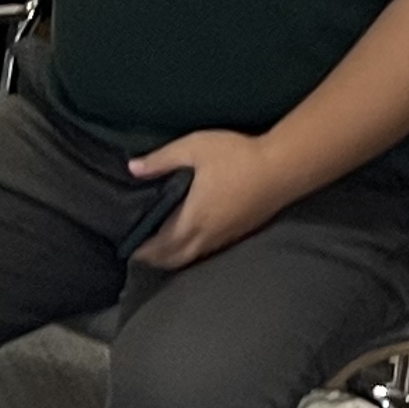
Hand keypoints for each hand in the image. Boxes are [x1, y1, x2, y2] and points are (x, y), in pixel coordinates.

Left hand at [126, 129, 295, 270]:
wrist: (282, 168)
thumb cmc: (236, 156)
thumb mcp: (194, 149)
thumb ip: (161, 160)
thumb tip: (132, 168)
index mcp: (192, 218)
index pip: (160, 245)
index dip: (142, 251)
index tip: (126, 248)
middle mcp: (207, 234)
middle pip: (174, 258)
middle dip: (154, 259)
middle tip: (138, 251)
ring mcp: (225, 236)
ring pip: (192, 256)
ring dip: (173, 257)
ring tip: (160, 248)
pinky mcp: (239, 233)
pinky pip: (208, 250)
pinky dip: (192, 250)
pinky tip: (191, 238)